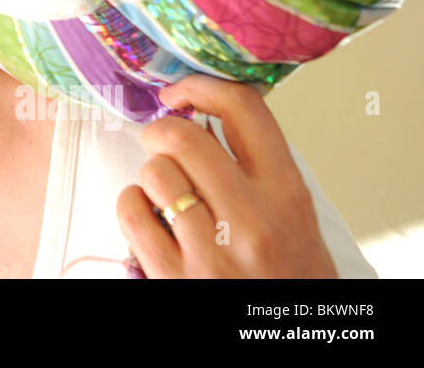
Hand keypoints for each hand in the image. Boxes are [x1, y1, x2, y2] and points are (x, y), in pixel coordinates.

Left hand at [117, 73, 338, 277]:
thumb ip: (258, 168)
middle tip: (162, 142)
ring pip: (153, 172)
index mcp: (288, 195)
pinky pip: (131, 210)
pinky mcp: (174, 277)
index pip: (244, 109)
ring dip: (151, 176)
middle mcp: (252, 220)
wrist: (288, 340)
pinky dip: (133, 207)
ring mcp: (211, 251)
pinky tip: (151, 220)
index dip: (201, 86)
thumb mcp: (295, 218)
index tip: (181, 91)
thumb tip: (205, 111)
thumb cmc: (289, 277)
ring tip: (166, 195)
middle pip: (183, 135)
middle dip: (162, 131)